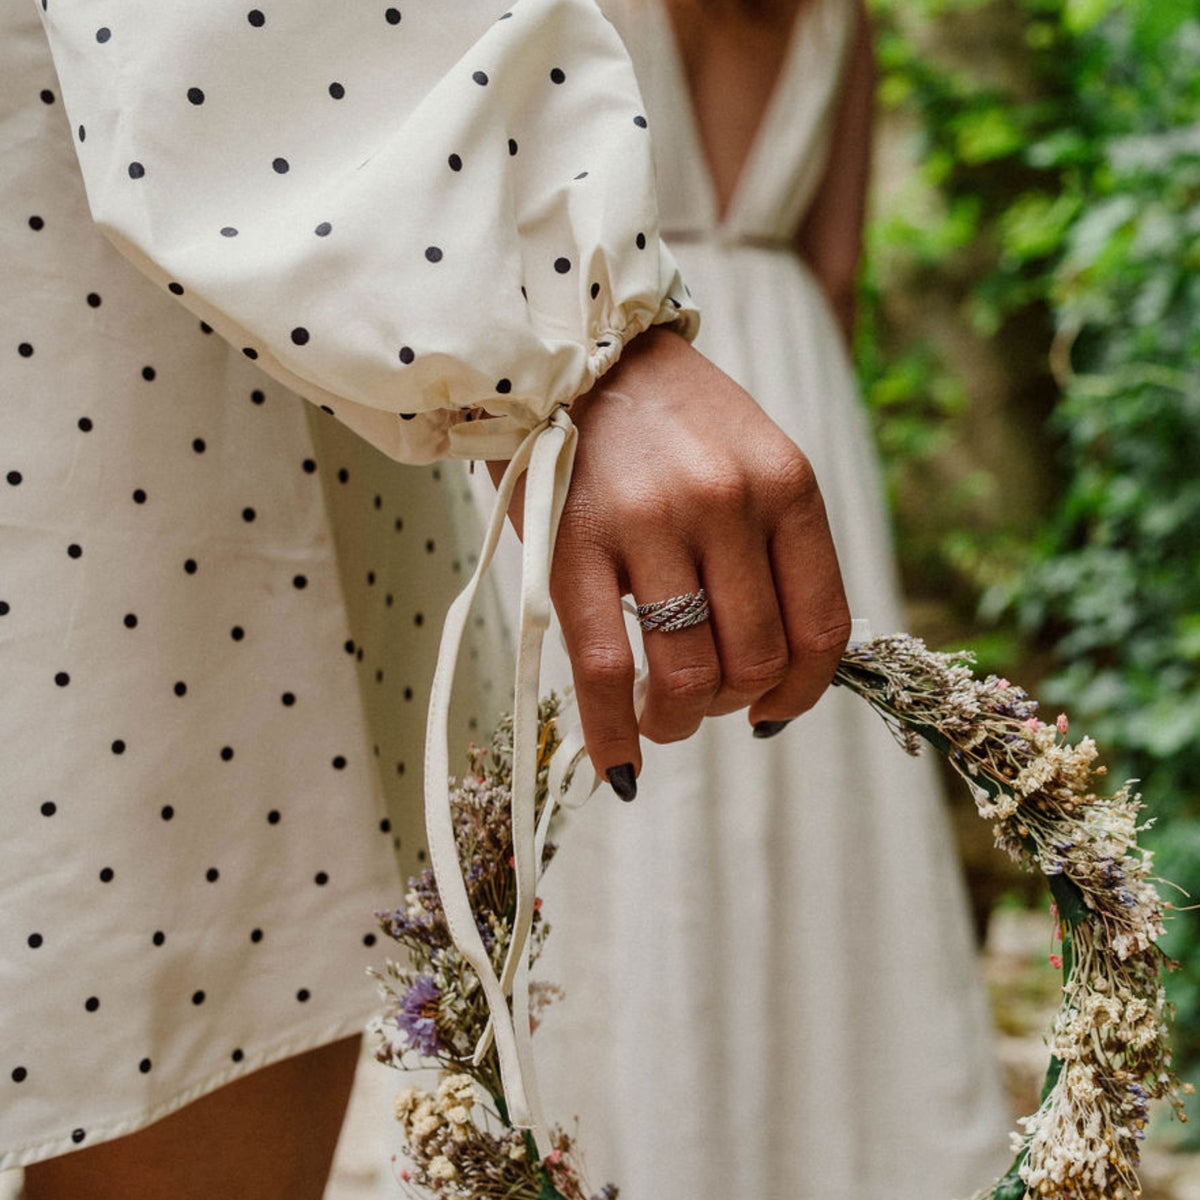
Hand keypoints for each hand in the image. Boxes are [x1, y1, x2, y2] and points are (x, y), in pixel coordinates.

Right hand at [548, 326, 850, 795]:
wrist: (574, 350)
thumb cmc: (669, 418)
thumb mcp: (751, 457)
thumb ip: (774, 546)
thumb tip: (783, 664)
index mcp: (786, 484)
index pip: (823, 626)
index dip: (804, 692)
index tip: (773, 711)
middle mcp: (727, 503)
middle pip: (754, 660)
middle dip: (732, 703)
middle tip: (702, 700)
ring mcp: (650, 526)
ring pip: (686, 674)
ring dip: (678, 722)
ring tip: (662, 719)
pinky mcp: (573, 548)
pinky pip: (603, 671)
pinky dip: (614, 734)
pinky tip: (620, 763)